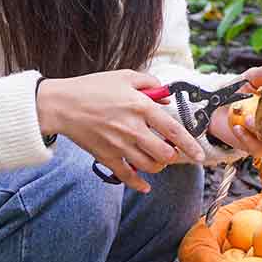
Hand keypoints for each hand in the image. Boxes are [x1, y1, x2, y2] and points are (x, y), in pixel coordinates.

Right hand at [35, 70, 205, 193]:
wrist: (61, 104)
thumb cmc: (92, 87)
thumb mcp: (125, 76)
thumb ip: (151, 83)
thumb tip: (166, 95)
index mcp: (141, 107)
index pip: (174, 130)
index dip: (190, 145)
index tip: (200, 154)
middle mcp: (133, 129)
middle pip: (165, 154)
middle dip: (173, 156)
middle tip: (172, 151)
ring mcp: (120, 145)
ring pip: (150, 166)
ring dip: (158, 166)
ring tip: (157, 159)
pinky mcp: (106, 156)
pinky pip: (127, 177)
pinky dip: (139, 184)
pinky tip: (145, 185)